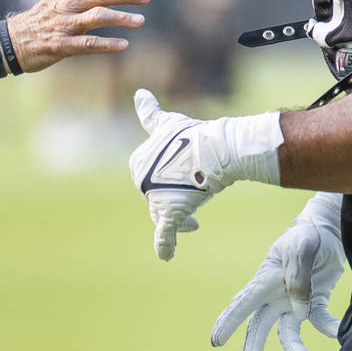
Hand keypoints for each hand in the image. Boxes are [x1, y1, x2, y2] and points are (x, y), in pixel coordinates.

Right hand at [7, 0, 149, 72]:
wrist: (11, 42)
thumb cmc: (41, 21)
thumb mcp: (59, 1)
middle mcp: (66, 5)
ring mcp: (64, 25)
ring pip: (96, 17)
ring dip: (120, 18)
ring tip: (140, 20)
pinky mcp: (61, 45)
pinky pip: (87, 44)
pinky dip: (107, 44)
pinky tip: (123, 44)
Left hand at [128, 89, 283, 261]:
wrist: (214, 147)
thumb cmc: (192, 133)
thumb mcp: (166, 122)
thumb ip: (149, 113)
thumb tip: (139, 93)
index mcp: (138, 163)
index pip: (150, 180)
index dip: (166, 181)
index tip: (184, 177)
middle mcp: (141, 182)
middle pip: (158, 200)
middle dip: (176, 200)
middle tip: (195, 193)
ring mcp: (154, 198)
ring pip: (164, 217)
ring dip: (180, 221)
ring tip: (195, 222)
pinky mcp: (170, 212)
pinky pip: (164, 234)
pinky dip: (165, 245)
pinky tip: (165, 256)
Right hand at [210, 193, 344, 350]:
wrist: (329, 230)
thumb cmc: (307, 236)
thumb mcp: (301, 249)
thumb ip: (298, 278)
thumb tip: (298, 312)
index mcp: (265, 279)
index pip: (243, 303)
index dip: (229, 322)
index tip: (216, 341)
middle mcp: (276, 294)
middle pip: (259, 325)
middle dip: (252, 348)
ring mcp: (295, 301)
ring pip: (288, 330)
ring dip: (293, 346)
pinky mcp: (315, 302)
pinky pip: (320, 320)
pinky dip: (329, 328)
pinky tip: (338, 332)